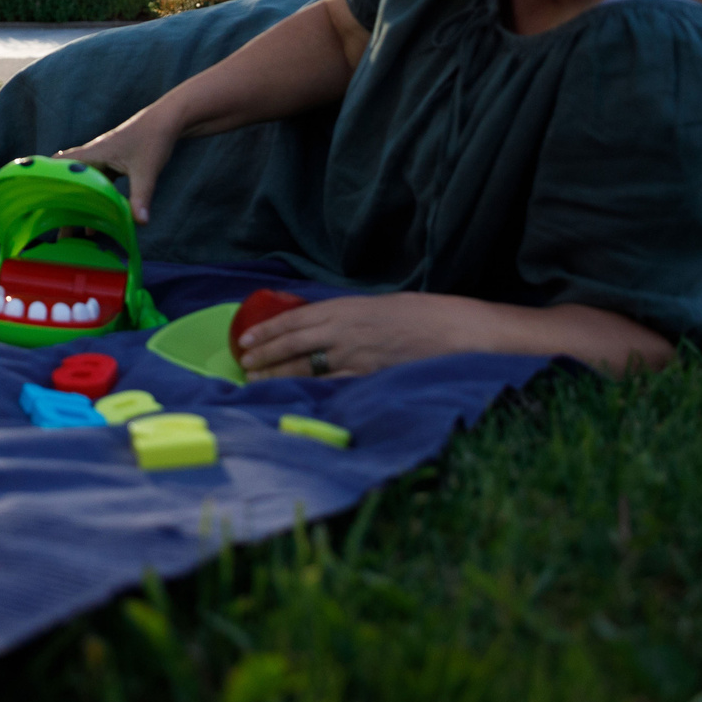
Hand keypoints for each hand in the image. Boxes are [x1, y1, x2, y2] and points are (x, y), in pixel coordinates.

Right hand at [56, 110, 181, 222]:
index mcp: (93, 154)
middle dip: (63, 205)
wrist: (168, 120)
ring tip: (75, 232)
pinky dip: (95, 199)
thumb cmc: (154, 139)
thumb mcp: (146, 171)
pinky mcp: (114, 162)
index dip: (46, 180)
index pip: (60, 165)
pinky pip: (98, 184)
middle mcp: (93, 156)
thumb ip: (141, 197)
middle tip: (58, 231)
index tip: (36, 201)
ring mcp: (103, 159)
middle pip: (70, 181)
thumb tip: (140, 223)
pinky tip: (98, 220)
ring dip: (79, 204)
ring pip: (84, 184)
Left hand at [234, 292, 483, 377]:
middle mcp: (343, 331)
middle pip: (293, 345)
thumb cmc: (424, 315)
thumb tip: (327, 329)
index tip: (245, 339)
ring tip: (256, 381)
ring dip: (278, 375)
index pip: (294, 319)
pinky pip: (330, 387)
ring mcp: (355, 357)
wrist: (457, 332)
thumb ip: (350, 317)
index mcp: (345, 307)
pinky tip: (293, 396)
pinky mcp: (368, 378)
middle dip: (264, 355)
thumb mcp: (379, 306)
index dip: (267, 330)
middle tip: (244, 364)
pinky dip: (308, 391)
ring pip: (305, 368)